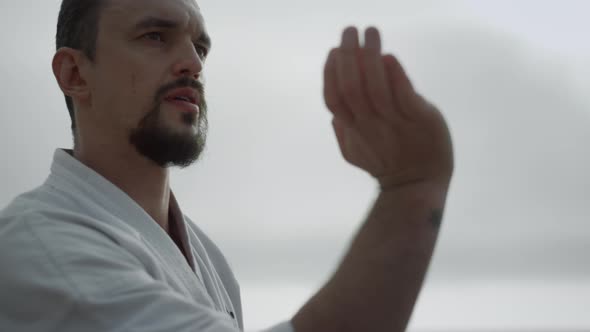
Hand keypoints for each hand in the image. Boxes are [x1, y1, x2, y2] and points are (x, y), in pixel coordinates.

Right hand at [324, 27, 453, 189]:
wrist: (417, 186)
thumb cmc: (386, 164)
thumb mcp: (356, 153)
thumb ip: (343, 132)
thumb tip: (333, 114)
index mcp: (352, 130)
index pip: (334, 98)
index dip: (330, 73)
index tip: (334, 50)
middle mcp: (370, 125)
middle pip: (352, 87)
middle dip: (348, 55)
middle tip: (349, 30)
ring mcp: (394, 123)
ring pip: (376, 87)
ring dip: (370, 57)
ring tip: (370, 33)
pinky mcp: (419, 119)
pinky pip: (404, 95)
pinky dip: (395, 75)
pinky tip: (389, 57)